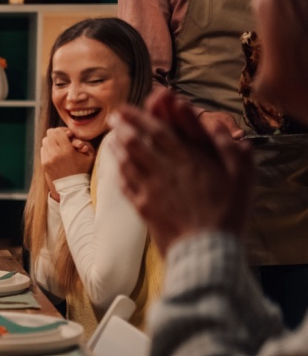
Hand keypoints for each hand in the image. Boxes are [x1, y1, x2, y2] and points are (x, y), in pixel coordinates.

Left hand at [40, 127, 94, 184]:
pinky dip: (48, 148)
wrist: (72, 187)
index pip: (58, 131)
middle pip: (50, 134)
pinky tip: (55, 153)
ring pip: (45, 141)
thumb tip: (72, 137)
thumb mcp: (89, 156)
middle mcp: (55, 153)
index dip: (63, 130)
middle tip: (63, 139)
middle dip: (57, 134)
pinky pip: (43, 149)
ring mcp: (48, 159)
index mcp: (66, 150)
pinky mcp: (44, 163)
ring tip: (59, 146)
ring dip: (52, 141)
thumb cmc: (83, 170)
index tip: (68, 135)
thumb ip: (84, 142)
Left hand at [112, 88, 253, 252]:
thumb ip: (230, 148)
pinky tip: (116, 164)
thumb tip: (218, 126)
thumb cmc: (229, 212)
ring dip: (118, 145)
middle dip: (124, 125)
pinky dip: (118, 169)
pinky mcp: (143, 206)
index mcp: (189, 158)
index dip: (141, 117)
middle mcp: (165, 169)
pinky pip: (126, 182)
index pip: (159, 131)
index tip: (129, 108)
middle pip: (138, 142)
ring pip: (127, 160)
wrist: (207, 248)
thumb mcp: (242, 176)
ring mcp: (150, 188)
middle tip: (114, 115)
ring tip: (112, 134)